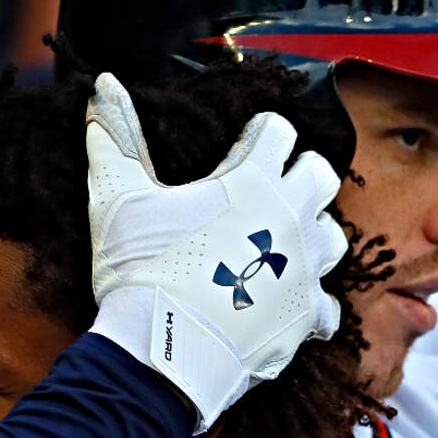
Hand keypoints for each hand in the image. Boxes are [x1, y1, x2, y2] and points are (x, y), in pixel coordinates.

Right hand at [85, 73, 347, 431]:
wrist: (161, 353)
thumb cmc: (140, 270)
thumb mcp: (117, 198)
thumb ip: (116, 137)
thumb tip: (103, 83)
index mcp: (254, 180)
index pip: (279, 131)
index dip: (259, 134)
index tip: (239, 148)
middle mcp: (291, 218)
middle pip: (321, 175)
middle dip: (300, 174)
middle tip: (267, 191)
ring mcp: (305, 270)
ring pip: (335, 237)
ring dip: (312, 235)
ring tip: (278, 246)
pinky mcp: (305, 317)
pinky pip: (327, 308)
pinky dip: (309, 306)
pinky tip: (283, 307)